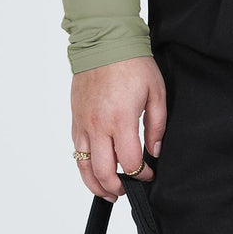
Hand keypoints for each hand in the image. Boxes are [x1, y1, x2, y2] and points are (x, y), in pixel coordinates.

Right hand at [71, 55, 165, 200]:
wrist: (105, 42)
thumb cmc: (133, 63)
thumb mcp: (156, 91)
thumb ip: (157, 125)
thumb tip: (155, 151)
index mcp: (121, 119)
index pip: (130, 162)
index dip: (142, 174)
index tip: (149, 174)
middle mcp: (98, 126)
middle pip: (103, 172)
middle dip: (117, 187)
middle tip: (128, 190)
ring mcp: (84, 124)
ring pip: (84, 167)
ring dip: (96, 184)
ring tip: (109, 191)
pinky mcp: (76, 119)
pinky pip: (76, 151)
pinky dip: (84, 166)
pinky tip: (94, 169)